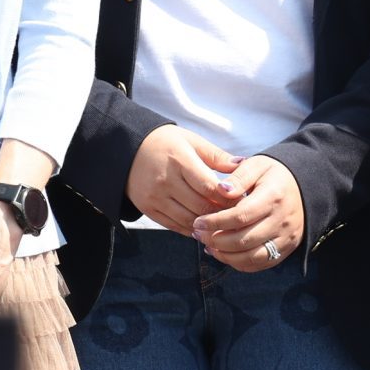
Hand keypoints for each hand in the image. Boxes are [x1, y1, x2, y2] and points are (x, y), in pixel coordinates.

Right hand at [125, 124, 242, 234]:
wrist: (125, 147)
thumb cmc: (164, 142)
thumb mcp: (190, 141)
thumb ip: (217, 155)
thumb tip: (244, 165)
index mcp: (179, 160)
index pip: (211, 188)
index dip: (230, 198)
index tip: (243, 200)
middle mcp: (165, 180)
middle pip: (202, 207)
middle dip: (223, 213)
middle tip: (236, 215)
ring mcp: (155, 196)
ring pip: (190, 220)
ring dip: (209, 224)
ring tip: (222, 222)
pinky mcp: (147, 208)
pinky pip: (175, 226)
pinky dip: (192, 229)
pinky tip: (203, 225)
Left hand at [192, 153, 304, 271]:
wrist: (303, 187)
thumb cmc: (273, 174)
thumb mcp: (256, 165)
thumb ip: (238, 177)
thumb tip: (220, 190)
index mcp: (273, 197)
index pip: (241, 216)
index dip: (216, 221)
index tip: (198, 222)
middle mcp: (282, 221)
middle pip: (245, 240)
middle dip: (217, 240)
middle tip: (198, 234)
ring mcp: (286, 238)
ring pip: (253, 257)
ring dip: (226, 255)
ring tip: (207, 245)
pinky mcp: (287, 249)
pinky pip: (262, 263)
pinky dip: (240, 263)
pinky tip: (223, 253)